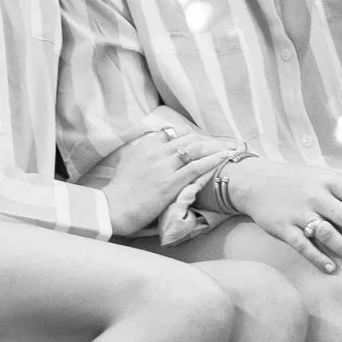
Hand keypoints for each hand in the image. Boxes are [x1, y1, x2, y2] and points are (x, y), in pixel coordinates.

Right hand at [99, 130, 236, 234]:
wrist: (114, 208)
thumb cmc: (121, 189)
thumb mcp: (128, 160)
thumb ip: (144, 149)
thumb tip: (156, 142)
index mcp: (146, 145)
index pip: (175, 133)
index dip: (191, 135)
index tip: (202, 139)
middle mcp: (156, 151)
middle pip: (189, 138)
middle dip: (207, 140)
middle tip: (221, 143)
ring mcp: (164, 166)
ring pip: (196, 149)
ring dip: (215, 147)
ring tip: (228, 149)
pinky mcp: (171, 182)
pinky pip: (197, 167)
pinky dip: (213, 161)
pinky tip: (224, 158)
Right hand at [226, 158, 341, 274]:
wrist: (256, 181)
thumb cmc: (299, 180)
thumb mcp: (326, 175)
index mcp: (330, 181)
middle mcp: (316, 196)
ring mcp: (298, 212)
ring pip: (328, 234)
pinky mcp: (282, 227)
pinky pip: (302, 245)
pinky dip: (317, 258)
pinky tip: (331, 270)